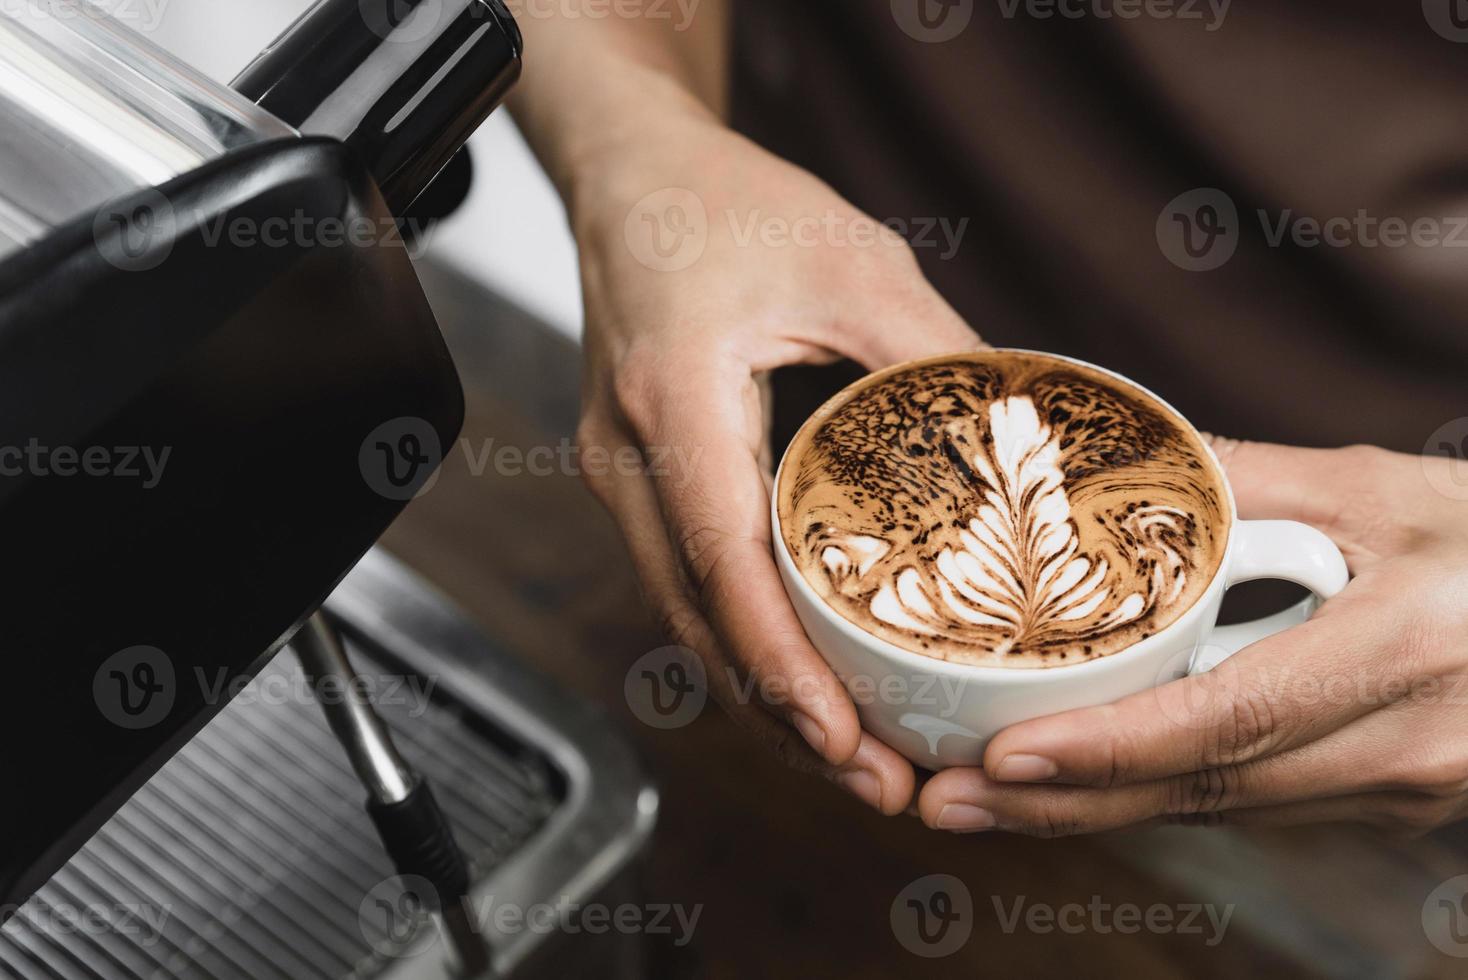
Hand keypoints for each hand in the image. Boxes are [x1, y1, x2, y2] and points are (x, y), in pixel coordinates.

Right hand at [573, 115, 980, 812]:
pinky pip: (682, 582)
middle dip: (782, 715)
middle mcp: (627, 454)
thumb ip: (935, 359)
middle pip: (697, 618)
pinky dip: (741, 644)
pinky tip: (803, 680)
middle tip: (880, 785)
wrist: (631, 176)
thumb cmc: (725, 205)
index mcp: (675, 398)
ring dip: (760, 695)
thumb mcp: (853, 265)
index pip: (719, 557)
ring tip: (854, 760)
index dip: (776, 662)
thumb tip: (1027, 447)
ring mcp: (618, 474)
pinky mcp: (635, 480)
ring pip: (683, 617)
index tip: (840, 740)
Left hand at [918, 440, 1467, 835]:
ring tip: (987, 802)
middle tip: (947, 802)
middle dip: (1068, 805)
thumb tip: (1108, 463)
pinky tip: (1086, 788)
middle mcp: (1406, 744)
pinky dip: (1165, 796)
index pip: (1231, 718)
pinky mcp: (1390, 801)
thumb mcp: (1376, 488)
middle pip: (1209, 789)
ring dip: (1102, 810)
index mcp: (1404, 650)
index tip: (1003, 757)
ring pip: (1225, 808)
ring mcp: (1404, 789)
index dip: (1110, 747)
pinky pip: (1258, 802)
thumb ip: (1241, 479)